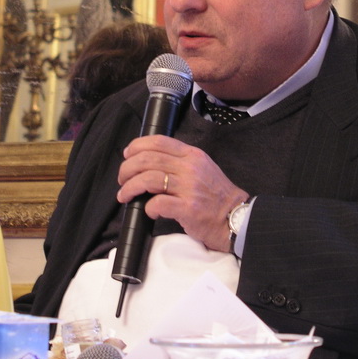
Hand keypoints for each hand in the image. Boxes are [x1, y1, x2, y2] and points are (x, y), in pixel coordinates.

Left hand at [117, 134, 249, 251]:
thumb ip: (180, 162)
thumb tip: (149, 163)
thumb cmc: (216, 196)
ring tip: (125, 195)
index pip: (159, 141)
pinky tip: (149, 211)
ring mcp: (189, 187)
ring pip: (148, 179)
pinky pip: (158, 203)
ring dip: (130, 188)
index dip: (137, 146)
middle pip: (148, 159)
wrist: (235, 217)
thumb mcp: (202, 168)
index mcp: (192, 155)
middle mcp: (190, 167)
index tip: (127, 155)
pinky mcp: (188, 208)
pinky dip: (148, 207)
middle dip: (127, 169)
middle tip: (122, 179)